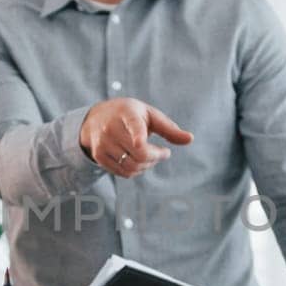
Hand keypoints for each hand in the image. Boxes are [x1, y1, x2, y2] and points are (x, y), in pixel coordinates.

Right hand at [79, 97, 193, 177]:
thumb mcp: (149, 115)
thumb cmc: (129, 115)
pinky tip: (138, 161)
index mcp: (127, 113)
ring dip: (148, 165)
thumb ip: (169, 128)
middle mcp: (111, 127)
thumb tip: (190, 139)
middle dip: (156, 157)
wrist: (95, 118)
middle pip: (140, 153)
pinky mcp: (98, 155)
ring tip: (151, 156)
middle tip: (163, 152)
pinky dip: (136, 171)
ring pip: (132, 166)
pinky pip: (123, 172)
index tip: (140, 142)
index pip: (133, 125)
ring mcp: (103, 142)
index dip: (137, 135)